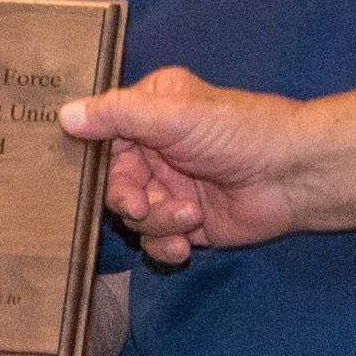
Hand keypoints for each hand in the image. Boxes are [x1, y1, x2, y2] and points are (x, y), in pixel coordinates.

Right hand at [58, 68, 307, 263]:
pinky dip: (166, 244)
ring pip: (134, 216)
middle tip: (141, 204)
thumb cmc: (237, 132)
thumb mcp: (172, 114)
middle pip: (113, 183)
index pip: (102, 136)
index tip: (91, 176)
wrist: (291, 175)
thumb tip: (64, 115)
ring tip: (188, 215)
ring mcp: (170, 186)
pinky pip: (155, 240)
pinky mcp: (186, 222)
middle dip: (127, 198)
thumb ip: (116, 115)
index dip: (95, 160)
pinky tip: (186, 243)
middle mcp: (155, 148)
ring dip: (156, 221)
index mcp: (150, 110)